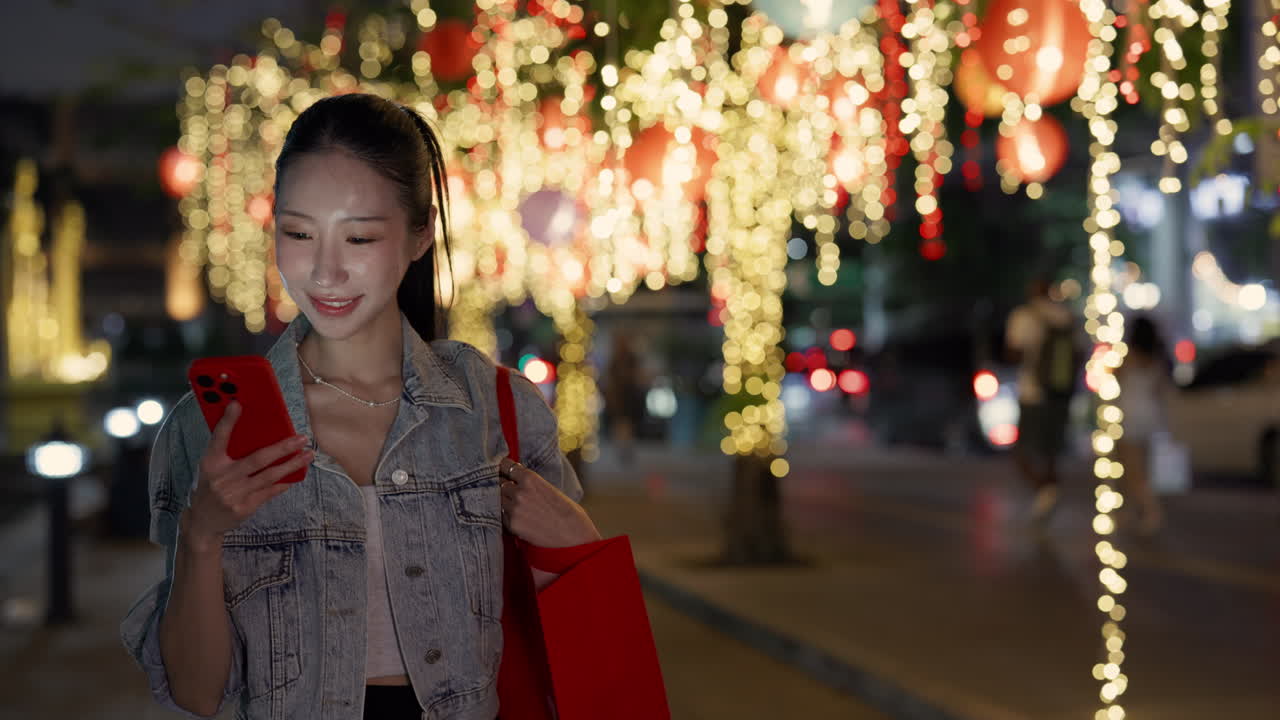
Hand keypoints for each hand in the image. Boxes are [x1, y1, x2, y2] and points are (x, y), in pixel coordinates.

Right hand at [184, 400, 312, 549]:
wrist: (203, 522)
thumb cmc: (211, 488)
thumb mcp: (211, 469)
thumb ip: (227, 453)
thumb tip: (256, 434)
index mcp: (210, 463)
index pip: (218, 438)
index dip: (227, 421)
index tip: (237, 403)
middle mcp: (222, 477)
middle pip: (257, 459)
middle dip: (282, 448)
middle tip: (302, 438)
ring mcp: (234, 494)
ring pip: (269, 476)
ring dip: (292, 464)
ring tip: (308, 455)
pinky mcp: (245, 507)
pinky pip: (270, 491)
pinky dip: (284, 482)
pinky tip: (297, 474)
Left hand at [499, 457, 600, 547]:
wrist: (572, 536)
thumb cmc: (568, 513)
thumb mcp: (550, 489)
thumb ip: (532, 484)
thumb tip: (517, 481)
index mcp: (530, 478)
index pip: (506, 466)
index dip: (503, 468)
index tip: (501, 470)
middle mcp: (519, 491)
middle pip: (499, 484)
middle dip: (504, 487)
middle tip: (510, 492)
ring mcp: (514, 509)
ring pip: (498, 500)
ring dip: (504, 502)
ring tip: (516, 507)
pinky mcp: (512, 525)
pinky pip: (502, 516)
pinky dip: (506, 516)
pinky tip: (518, 519)